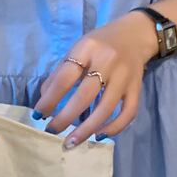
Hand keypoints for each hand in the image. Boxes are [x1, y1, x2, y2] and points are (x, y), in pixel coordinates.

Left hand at [34, 11, 157, 148]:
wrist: (135, 34)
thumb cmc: (99, 43)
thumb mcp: (77, 49)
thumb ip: (60, 72)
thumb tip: (44, 101)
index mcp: (88, 49)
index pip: (65, 77)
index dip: (50, 98)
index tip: (39, 114)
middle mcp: (108, 61)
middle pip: (85, 95)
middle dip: (66, 117)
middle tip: (51, 131)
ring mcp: (125, 76)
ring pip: (106, 108)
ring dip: (87, 129)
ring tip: (71, 142)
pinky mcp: (137, 88)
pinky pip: (128, 113)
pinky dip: (114, 128)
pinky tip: (99, 135)